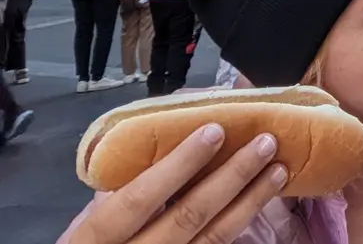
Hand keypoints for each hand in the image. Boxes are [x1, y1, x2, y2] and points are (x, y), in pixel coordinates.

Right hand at [63, 124, 285, 243]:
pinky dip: (242, 221)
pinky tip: (261, 198)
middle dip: (231, 176)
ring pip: (213, 237)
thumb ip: (112, 196)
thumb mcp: (83, 228)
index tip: (214, 131)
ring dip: (250, 200)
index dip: (177, 165)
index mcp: (95, 240)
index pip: (138, 199)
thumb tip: (152, 147)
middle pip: (187, 216)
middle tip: (265, 142)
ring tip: (278, 168)